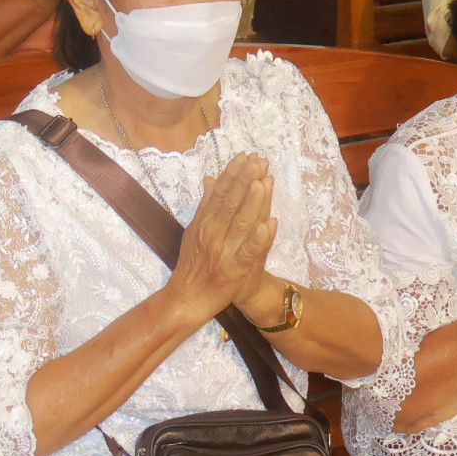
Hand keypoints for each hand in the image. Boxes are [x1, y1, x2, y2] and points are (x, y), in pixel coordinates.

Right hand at [167, 153, 276, 321]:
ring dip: (254, 202)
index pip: (220, 193)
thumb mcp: (194, 231)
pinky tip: (269, 224)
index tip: (244, 156)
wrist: (187, 298)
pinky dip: (259, 239)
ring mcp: (224, 252)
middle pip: (231, 202)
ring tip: (263, 181)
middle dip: (245, 180)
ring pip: (242, 223)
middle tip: (257, 160)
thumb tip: (211, 180)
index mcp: (204, 223)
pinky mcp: (234, 270)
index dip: (233, 174)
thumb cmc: (192, 264)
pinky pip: (249, 252)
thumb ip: (205, 206)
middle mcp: (213, 234)